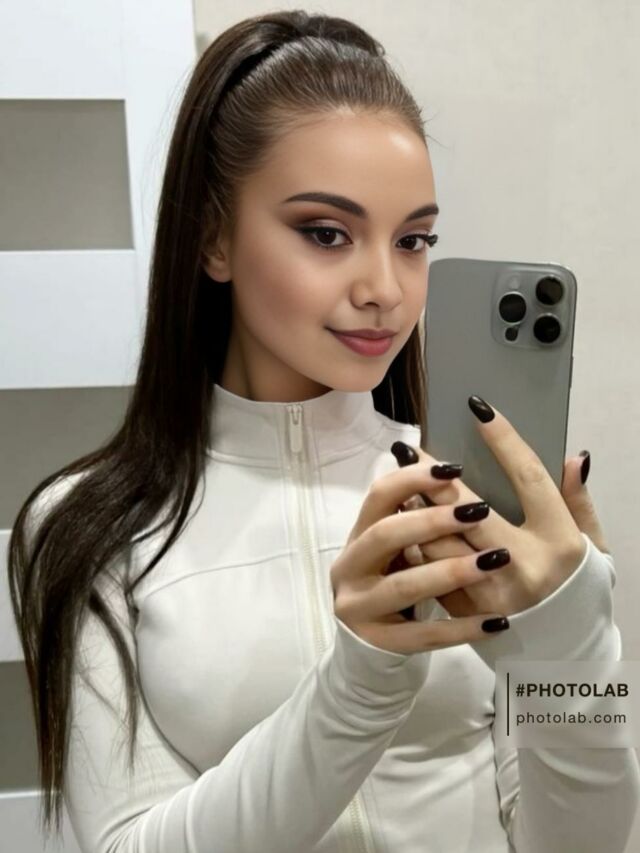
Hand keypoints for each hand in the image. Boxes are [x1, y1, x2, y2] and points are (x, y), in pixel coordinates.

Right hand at [330, 458, 511, 655]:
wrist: (366, 642)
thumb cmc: (393, 578)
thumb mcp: (398, 544)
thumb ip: (415, 512)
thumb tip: (447, 469)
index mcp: (358, 534)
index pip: (378, 496)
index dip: (412, 479)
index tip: (454, 468)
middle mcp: (350, 567)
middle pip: (384, 535)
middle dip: (431, 520)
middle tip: (478, 511)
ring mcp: (359, 606)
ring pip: (403, 586)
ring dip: (449, 571)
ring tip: (494, 561)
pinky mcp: (379, 642)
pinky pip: (424, 635)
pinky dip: (461, 628)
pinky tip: (498, 622)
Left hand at [397, 396, 610, 617]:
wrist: (560, 658)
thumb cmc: (576, 592)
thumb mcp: (592, 547)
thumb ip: (579, 502)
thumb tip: (573, 457)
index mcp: (559, 544)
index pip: (528, 478)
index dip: (503, 440)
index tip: (479, 408)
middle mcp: (521, 567)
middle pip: (468, 507)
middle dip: (436, 473)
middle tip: (411, 446)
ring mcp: (487, 592)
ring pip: (438, 538)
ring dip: (414, 504)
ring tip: (398, 477)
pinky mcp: (461, 611)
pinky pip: (426, 567)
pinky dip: (411, 539)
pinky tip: (399, 516)